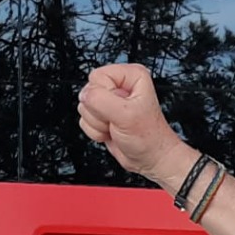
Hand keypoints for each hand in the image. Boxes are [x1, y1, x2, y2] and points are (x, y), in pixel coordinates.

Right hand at [76, 63, 195, 185]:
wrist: (150, 159)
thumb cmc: (149, 137)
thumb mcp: (126, 114)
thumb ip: (101, 100)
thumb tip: (84, 95)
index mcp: (131, 76)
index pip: (98, 76)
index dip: (104, 95)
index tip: (119, 108)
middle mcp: (119, 85)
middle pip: (88, 91)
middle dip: (100, 112)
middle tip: (118, 120)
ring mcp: (109, 101)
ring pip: (85, 107)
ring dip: (98, 123)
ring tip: (117, 126)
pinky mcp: (101, 115)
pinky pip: (84, 120)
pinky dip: (96, 131)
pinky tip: (112, 132)